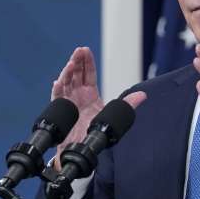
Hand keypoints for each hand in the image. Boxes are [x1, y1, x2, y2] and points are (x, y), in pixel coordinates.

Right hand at [50, 47, 146, 166]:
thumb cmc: (96, 132)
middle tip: (78, 51)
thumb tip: (143, 95)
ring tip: (71, 64)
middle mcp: (78, 95)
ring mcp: (68, 101)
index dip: (87, 62)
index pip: (89, 73)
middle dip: (76, 61)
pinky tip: (58, 82)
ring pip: (66, 82)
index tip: (85, 50)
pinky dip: (57, 90)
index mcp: (90, 93)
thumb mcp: (113, 116)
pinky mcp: (61, 110)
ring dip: (67, 72)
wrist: (83, 148)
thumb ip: (127, 105)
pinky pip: (57, 98)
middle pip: (76, 74)